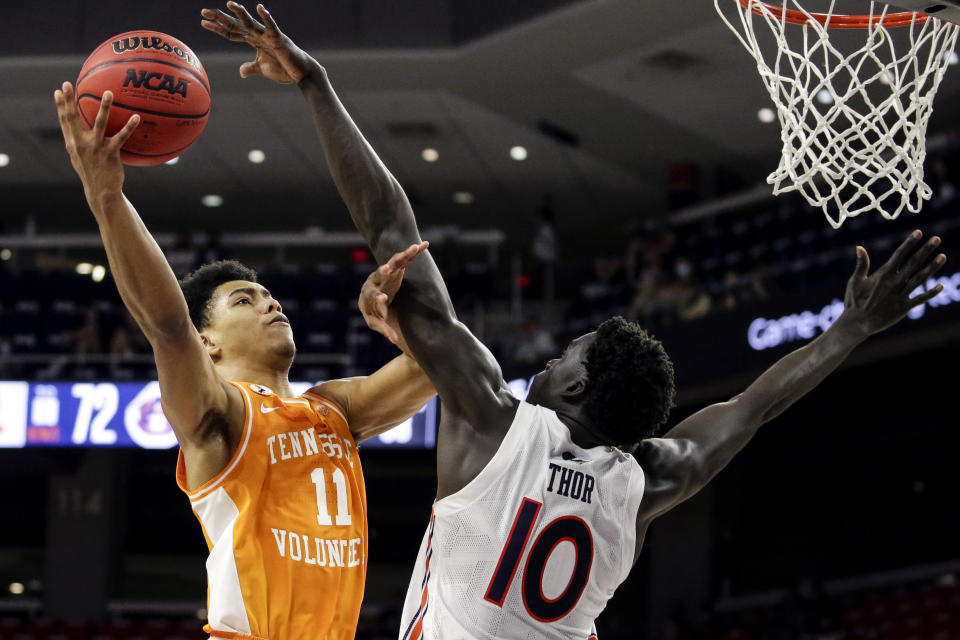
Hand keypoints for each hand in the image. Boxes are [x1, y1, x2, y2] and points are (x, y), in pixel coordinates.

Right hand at [54, 83, 140, 205]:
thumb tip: (77, 129)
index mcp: (72, 144)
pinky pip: (121, 137)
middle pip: (73, 118)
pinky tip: (136, 117)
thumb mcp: (79, 157)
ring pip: (100, 123)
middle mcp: (81, 144)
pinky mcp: (110, 153)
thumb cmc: (92, 172)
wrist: (101, 192)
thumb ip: (77, 142)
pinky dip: (129, 126)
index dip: (61, 105)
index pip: (64, 121)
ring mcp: (96, 148)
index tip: (59, 90)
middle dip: (70, 100)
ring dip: (104, 107)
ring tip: (109, 92)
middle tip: (68, 83)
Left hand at [201, 2, 317, 83]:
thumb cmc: (284, 69)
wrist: (300, 73)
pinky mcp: (279, 38)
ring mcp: (268, 35)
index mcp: (253, 40)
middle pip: (236, 24)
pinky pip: (272, 26)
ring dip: (240, 13)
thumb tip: (241, 72)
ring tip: (229, 4)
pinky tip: (260, 8)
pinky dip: (266, 18)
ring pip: (251, 22)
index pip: (232, 32)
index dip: (218, 27)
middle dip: (220, 18)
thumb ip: (251, 67)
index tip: (203, 22)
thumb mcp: (262, 69)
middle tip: (204, 12)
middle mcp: (258, 34)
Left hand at [358, 242, 428, 344]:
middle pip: (377, 275)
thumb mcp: (376, 322)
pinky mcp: (395, 268)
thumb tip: (395, 340)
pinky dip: (414, 252)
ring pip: (393, 263)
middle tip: (386, 269)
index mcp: (368, 295)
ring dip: (402, 256)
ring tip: (413, 249)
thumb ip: (385, 329)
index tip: (383, 300)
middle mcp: (374, 281)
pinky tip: (424, 245)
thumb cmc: (374, 312)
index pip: (371, 296)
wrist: (373, 298)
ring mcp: (385, 273)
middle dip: (382, 272)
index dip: (378, 298)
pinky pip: (404, 258)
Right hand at [841, 230, 945, 336]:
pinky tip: (941, 286)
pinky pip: (921, 298)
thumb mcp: (855, 281)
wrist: (858, 323)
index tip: (919, 232)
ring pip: (920, 278)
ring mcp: (901, 295)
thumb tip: (859, 247)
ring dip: (932, 267)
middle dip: (926, 250)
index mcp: (883, 274)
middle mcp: (894, 282)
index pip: (899, 255)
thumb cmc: (854, 301)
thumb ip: (861, 264)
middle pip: (914, 263)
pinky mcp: (904, 307)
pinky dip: (931, 293)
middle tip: (937, 239)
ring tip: (943, 256)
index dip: (910, 243)